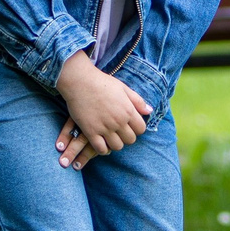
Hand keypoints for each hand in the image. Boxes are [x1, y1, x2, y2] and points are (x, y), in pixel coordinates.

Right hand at [54, 52, 150, 169]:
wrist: (79, 81)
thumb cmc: (102, 82)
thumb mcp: (123, 88)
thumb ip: (137, 101)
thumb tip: (149, 111)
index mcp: (128, 110)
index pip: (141, 129)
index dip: (136, 128)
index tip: (129, 125)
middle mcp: (118, 121)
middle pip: (130, 140)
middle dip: (126, 137)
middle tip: (119, 131)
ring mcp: (104, 128)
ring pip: (117, 146)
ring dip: (115, 143)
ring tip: (110, 136)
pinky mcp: (91, 132)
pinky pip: (101, 149)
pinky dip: (102, 149)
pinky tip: (100, 141)